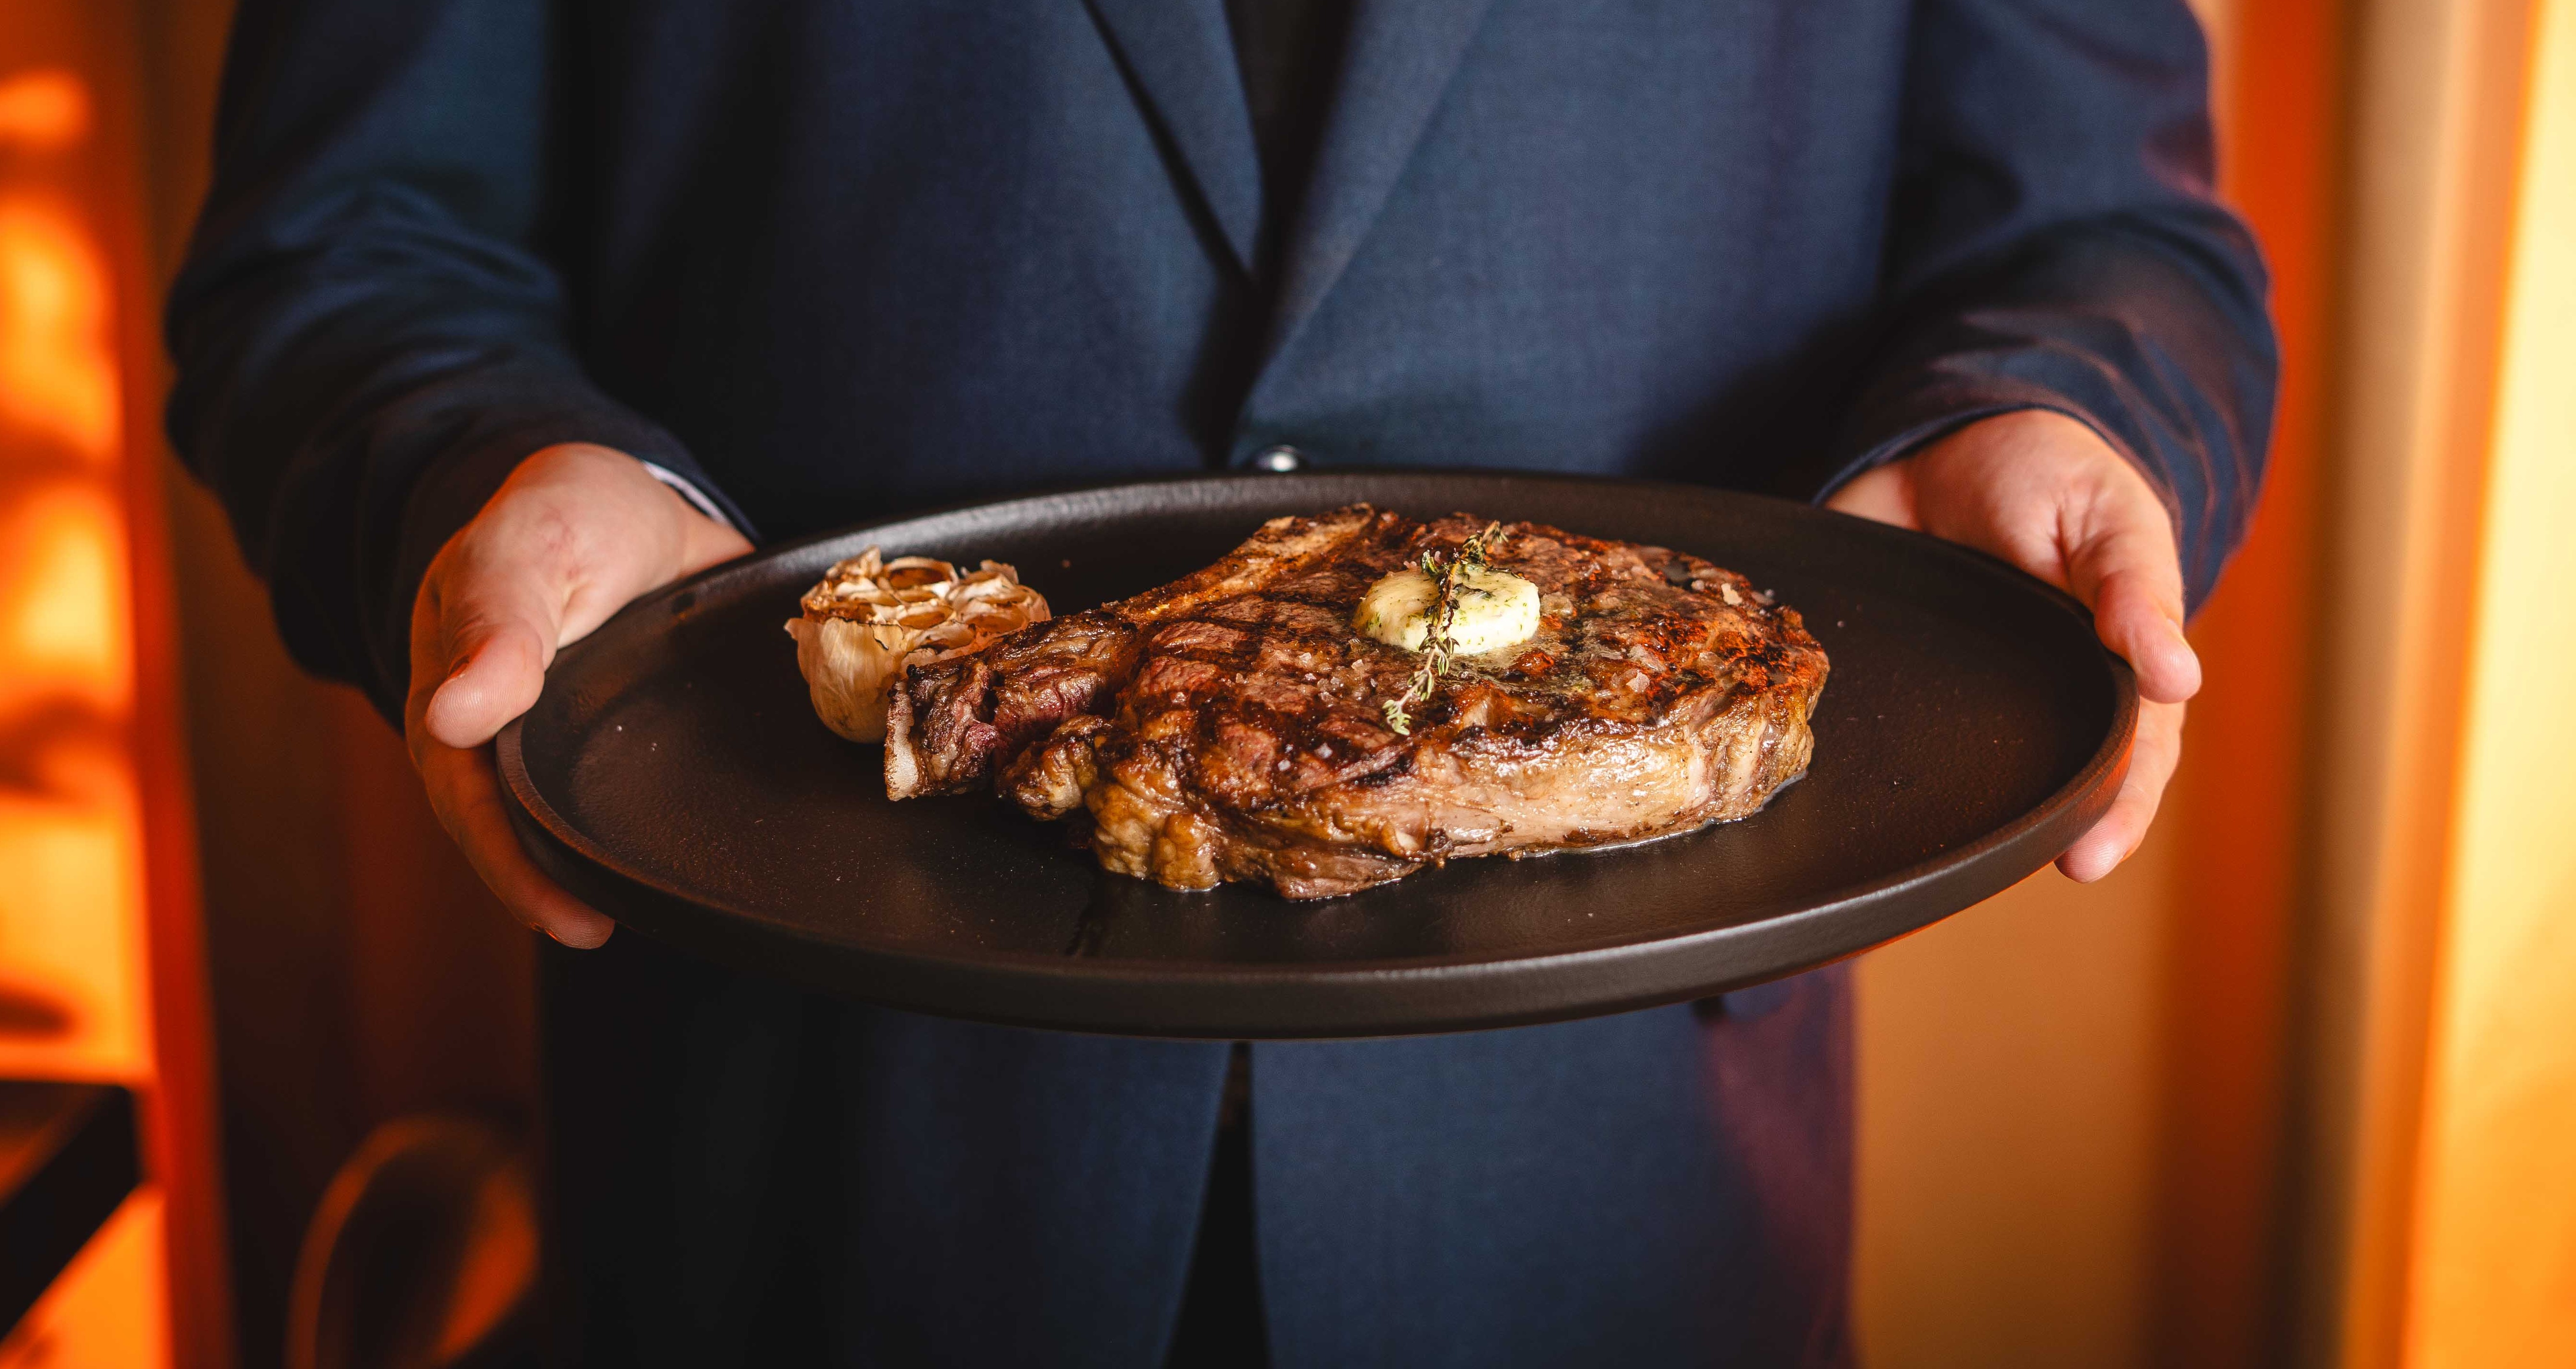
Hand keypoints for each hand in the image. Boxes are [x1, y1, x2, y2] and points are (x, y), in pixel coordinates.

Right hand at [406, 443, 751, 944]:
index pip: (470, 798)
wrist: (631, 499)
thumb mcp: (524, 549)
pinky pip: (628, 794)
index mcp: (458, 692)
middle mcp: (507, 734)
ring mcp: (565, 742)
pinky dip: (652, 827)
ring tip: (648, 913)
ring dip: (598, 868)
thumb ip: (495, 627)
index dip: (510, 861)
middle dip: (546, 885)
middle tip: (597, 929)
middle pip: (512, 826)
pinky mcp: (626, 737)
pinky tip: (694, 859)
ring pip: (570, 819)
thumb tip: (448, 721)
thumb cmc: (561, 516)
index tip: (564, 914)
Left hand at [1826, 409, 2198, 881]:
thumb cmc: (2054, 476)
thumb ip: (2136, 590)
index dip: (2117, 808)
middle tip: (2036, 868)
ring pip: (1975, 765)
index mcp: (2109, 664)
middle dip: (2048, 826)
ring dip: (1966, 807)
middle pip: (2055, 774)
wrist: (1951, 435)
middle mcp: (2040, 692)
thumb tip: (2180, 677)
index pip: (2130, 751)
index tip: (2089, 856)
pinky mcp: (1902, 673)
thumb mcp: (2108, 516)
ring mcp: (1969, 690)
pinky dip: (1878, 754)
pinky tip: (1857, 785)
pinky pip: (1893, 724)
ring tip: (1947, 858)